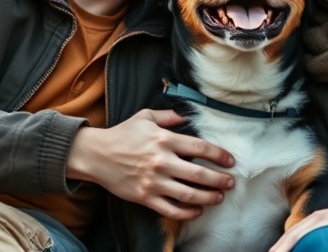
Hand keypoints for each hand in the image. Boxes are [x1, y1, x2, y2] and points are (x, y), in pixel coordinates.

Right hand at [66, 109, 234, 219]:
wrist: (96, 155)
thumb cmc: (123, 134)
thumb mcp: (145, 117)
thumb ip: (169, 116)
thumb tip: (187, 117)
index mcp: (164, 140)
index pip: (200, 147)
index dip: (219, 155)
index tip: (230, 160)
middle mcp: (161, 161)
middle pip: (199, 174)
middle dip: (220, 179)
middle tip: (231, 182)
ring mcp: (154, 182)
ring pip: (189, 194)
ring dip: (209, 197)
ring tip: (219, 196)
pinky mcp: (146, 197)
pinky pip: (171, 209)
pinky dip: (187, 213)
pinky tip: (197, 210)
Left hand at [269, 183, 327, 251]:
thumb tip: (322, 248)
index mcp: (322, 218)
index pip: (293, 234)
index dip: (280, 246)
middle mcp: (326, 216)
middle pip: (294, 233)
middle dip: (280, 247)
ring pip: (307, 233)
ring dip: (291, 245)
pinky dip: (319, 244)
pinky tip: (316, 249)